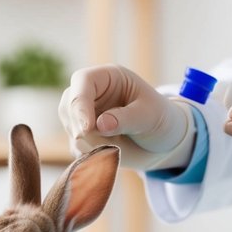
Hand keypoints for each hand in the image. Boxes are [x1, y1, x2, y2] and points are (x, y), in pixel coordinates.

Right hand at [58, 64, 194, 170]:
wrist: (162, 139)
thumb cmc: (159, 118)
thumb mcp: (149, 115)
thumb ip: (126, 118)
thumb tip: (100, 125)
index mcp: (107, 77)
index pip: (82, 81)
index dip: (80, 104)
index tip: (86, 129)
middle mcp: (90, 92)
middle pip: (69, 105)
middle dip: (82, 128)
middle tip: (103, 144)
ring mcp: (83, 113)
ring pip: (71, 128)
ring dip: (90, 143)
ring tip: (116, 146)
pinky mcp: (82, 134)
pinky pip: (76, 146)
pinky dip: (90, 154)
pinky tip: (110, 153)